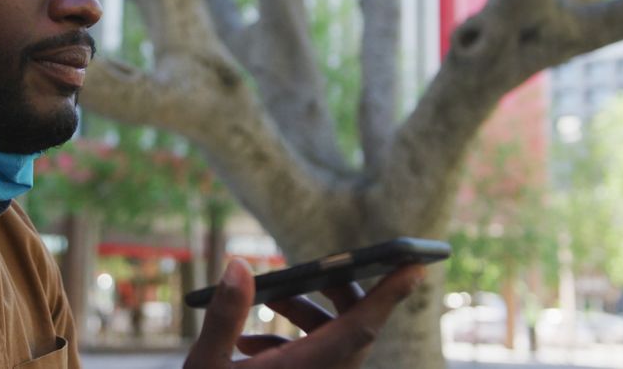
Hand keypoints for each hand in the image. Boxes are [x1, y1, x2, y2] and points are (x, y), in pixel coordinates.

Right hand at [183, 258, 425, 367]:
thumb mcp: (206, 366)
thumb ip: (225, 315)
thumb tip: (239, 265)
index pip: (359, 329)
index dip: (388, 297)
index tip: (415, 266)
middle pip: (353, 328)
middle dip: (335, 292)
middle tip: (312, 270)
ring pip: (334, 340)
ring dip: (305, 314)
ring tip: (265, 301)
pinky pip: (319, 358)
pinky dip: (294, 340)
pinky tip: (249, 343)